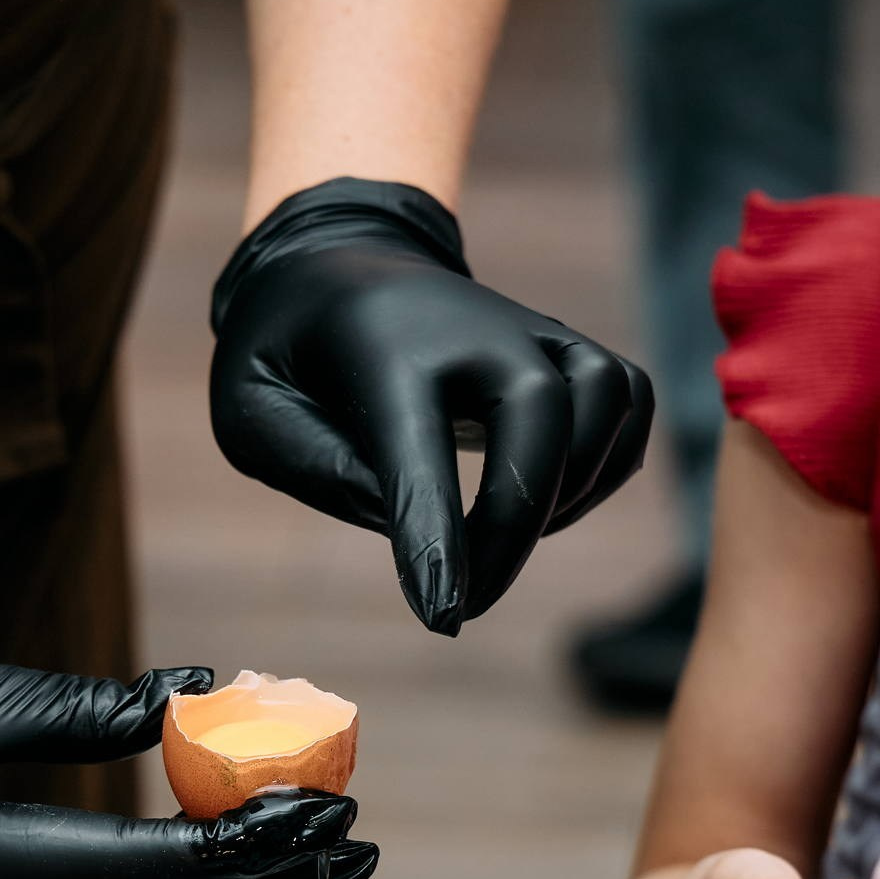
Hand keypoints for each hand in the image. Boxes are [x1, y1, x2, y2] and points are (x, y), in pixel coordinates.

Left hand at [210, 178, 653, 634]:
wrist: (338, 263)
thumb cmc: (286, 354)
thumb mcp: (249, 410)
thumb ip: (314, 468)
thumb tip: (409, 527)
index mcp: (381, 348)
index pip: (420, 450)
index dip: (438, 539)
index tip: (445, 615)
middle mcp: (472, 328)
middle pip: (540, 417)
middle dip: (517, 527)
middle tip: (470, 604)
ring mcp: (530, 329)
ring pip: (603, 401)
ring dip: (574, 490)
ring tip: (508, 542)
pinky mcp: (566, 343)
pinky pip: (630, 398)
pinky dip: (612, 460)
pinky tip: (556, 500)